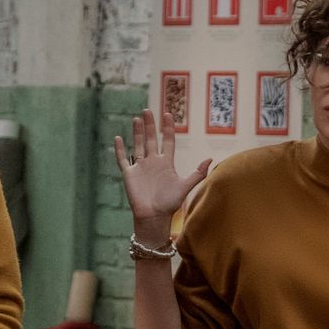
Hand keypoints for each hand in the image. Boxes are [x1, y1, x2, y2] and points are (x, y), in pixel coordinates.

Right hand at [112, 107, 210, 228]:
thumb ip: (198, 173)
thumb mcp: (185, 186)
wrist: (154, 217)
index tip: (168, 114)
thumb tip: (210, 159)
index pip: (167, 141)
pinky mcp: (129, 174)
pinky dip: (120, 150)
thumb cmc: (170, 204)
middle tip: (147, 110)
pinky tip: (118, 138)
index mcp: (166, 163)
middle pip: (151, 139)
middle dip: (150, 125)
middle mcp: (153, 162)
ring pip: (138, 145)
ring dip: (137, 132)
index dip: (167, 128)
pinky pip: (123, 159)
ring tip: (137, 119)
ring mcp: (140, 167)